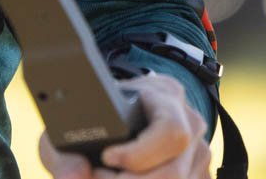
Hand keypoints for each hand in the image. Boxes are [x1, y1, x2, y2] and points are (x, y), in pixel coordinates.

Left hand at [38, 73, 210, 177]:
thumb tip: (73, 177)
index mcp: (164, 95)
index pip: (169, 131)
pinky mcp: (201, 174)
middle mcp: (190, 122)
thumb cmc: (97, 116)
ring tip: (104, 178)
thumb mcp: (71, 123)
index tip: (105, 158)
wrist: (122, 115)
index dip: (138, 155)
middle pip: (174, 171)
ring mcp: (200, 152)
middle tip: (97, 177)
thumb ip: (63, 152)